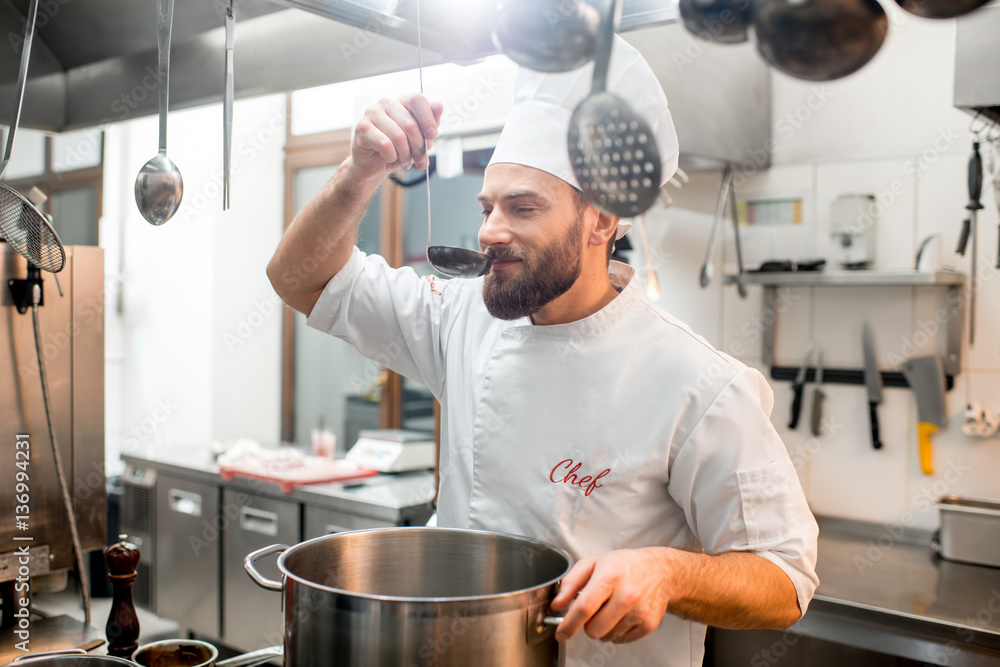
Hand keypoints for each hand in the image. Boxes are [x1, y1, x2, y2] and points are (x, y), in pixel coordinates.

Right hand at [351, 94, 443, 177]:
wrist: (374, 166)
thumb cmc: (398, 150)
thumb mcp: (419, 139)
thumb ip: (430, 124)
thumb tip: (438, 106)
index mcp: (401, 102)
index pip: (417, 100)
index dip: (427, 118)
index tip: (432, 135)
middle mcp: (385, 103)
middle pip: (410, 123)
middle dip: (418, 146)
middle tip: (419, 158)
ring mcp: (372, 113)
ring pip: (399, 137)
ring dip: (405, 155)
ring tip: (404, 160)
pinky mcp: (362, 128)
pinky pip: (385, 145)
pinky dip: (392, 157)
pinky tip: (390, 158)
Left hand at [550, 547, 672, 643]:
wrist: (660, 570)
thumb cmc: (624, 565)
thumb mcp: (593, 563)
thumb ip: (570, 582)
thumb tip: (557, 604)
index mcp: (609, 576)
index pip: (585, 607)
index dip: (569, 624)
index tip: (561, 633)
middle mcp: (626, 595)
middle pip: (594, 628)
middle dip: (588, 624)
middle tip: (594, 609)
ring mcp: (639, 612)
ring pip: (606, 637)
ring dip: (603, 627)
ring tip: (611, 608)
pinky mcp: (648, 624)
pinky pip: (621, 640)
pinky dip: (617, 630)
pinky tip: (623, 614)